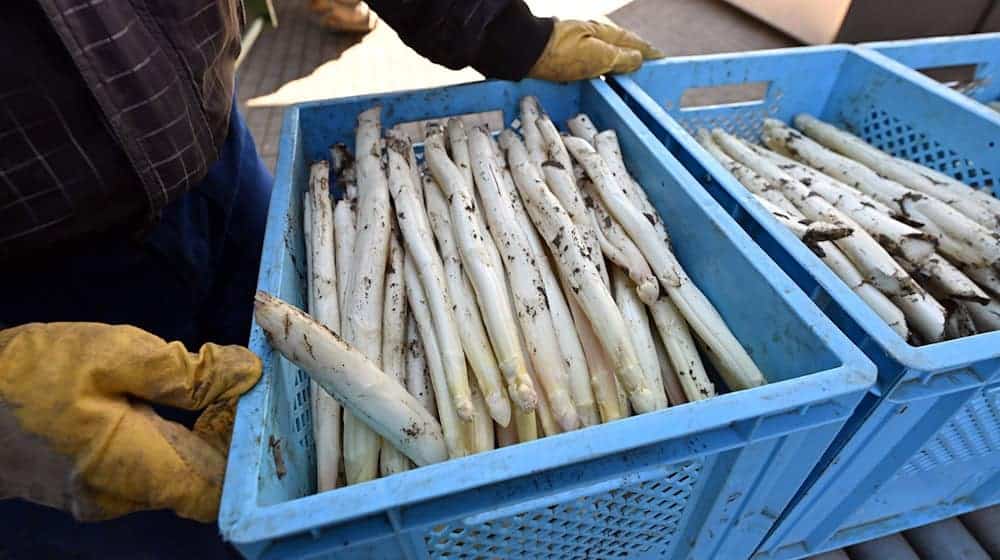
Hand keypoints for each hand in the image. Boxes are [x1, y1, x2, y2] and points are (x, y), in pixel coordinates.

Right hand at [0, 323, 260, 521]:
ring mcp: (102, 498)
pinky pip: (149, 468)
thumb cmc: (25, 375)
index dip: (247, 450)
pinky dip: (170, 438)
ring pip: (176, 473)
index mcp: (132, 473)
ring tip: (205, 385)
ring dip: (200, 434)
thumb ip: (186, 370)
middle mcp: (121, 499)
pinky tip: (166, 401)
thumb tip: (248, 373)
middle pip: (201, 481)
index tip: (255, 404)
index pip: (220, 489)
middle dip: (228, 434)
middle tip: (235, 383)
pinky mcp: (89, 486)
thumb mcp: (112, 353)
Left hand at [528, 20, 663, 81]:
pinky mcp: (565, 53)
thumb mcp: (598, 58)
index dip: (648, 52)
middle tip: (646, 67)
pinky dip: (601, 66)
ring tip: (626, 74)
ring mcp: (578, 42)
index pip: (634, 42)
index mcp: (605, 32)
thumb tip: (638, 58)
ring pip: (606, 52)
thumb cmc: (562, 55)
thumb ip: (620, 58)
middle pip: (620, 45)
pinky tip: (599, 74)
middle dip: (635, 55)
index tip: (661, 60)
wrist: (526, 51)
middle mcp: (593, 34)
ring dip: (618, 61)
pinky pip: (592, 59)